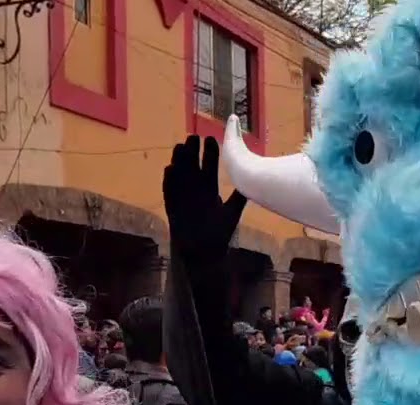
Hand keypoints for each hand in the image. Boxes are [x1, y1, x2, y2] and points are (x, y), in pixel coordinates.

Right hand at [163, 135, 247, 264]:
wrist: (205, 253)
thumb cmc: (219, 233)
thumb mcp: (231, 213)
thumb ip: (238, 198)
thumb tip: (251, 183)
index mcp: (209, 189)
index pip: (209, 166)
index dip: (210, 153)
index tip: (211, 139)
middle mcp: (195, 190)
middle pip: (193, 166)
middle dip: (193, 152)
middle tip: (193, 136)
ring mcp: (183, 197)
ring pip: (180, 175)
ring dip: (180, 162)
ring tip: (180, 147)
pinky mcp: (173, 207)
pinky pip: (169, 192)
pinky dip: (169, 181)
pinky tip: (169, 169)